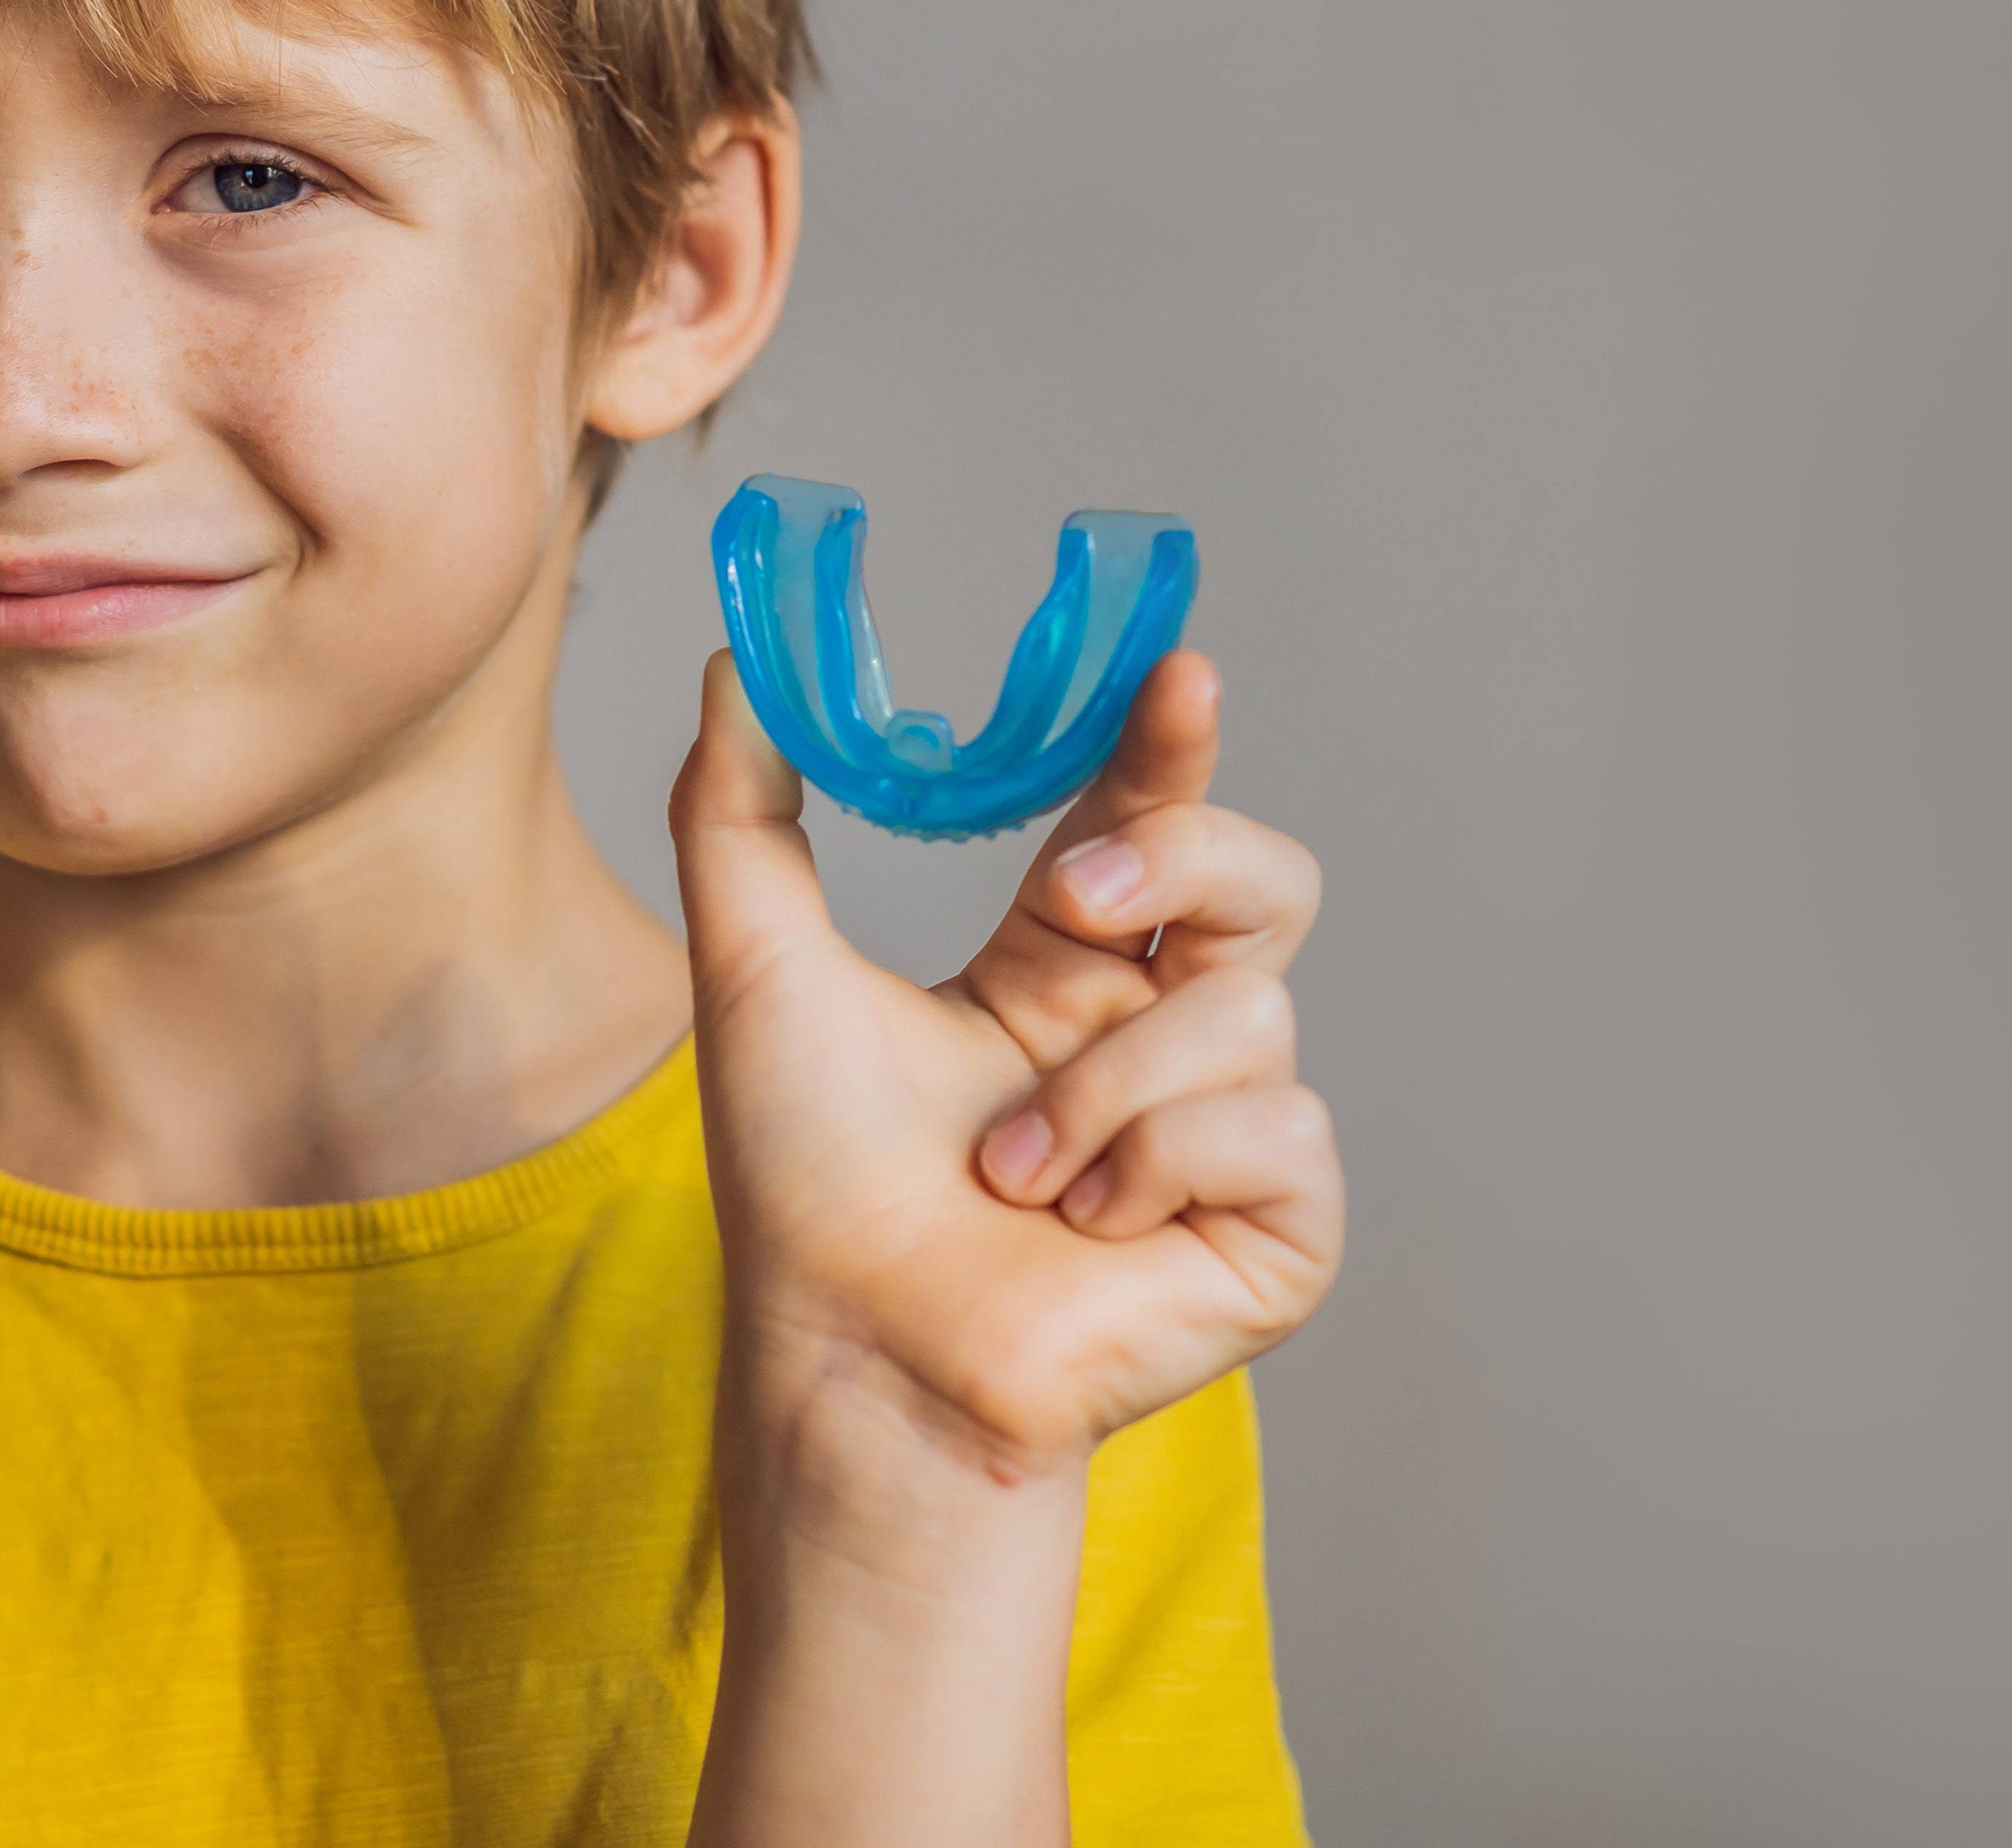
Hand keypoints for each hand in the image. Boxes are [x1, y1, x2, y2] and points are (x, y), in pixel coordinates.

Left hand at [668, 644, 1342, 1522]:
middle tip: (1077, 902)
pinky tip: (1087, 1229)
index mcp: (1059, 972)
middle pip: (1260, 878)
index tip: (1174, 670)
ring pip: (1247, 1010)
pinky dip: (1156, 1168)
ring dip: (1101, 1090)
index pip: (1144, 822)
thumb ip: (740, 808)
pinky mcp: (1276, 1228)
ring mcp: (1225, 1135)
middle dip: (1184, 859)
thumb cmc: (807, 1184)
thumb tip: (732, 664)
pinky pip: (1278, 1128)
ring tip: (1011, 1172)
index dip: (1170, 744)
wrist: (851, 1347)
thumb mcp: (758, 966)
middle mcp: (1155, 1036)